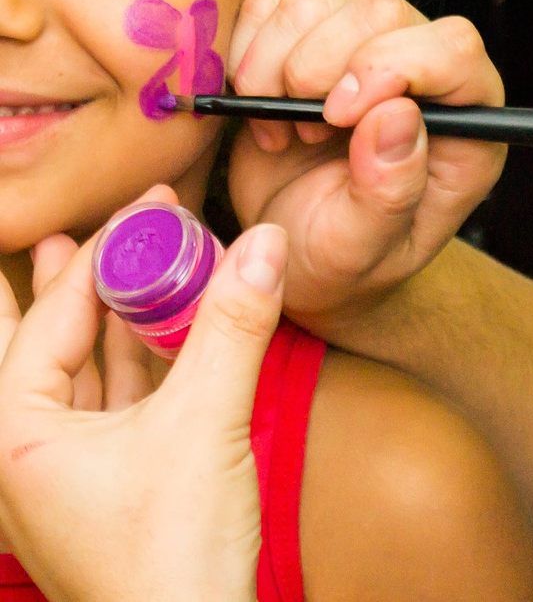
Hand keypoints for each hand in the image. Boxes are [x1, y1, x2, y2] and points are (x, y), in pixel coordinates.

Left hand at [0, 196, 285, 601]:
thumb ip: (235, 325)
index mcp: (16, 437)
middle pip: (36, 345)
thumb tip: (267, 242)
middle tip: (79, 229)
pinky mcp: (110, 488)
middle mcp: (27, 455)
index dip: (101, 253)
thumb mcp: (206, 423)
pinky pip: (116, 404)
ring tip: (120, 264)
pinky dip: (140, 360)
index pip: (53, 317)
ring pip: (82, 372)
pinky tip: (161, 331)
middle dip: (62, 284)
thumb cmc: (171, 563)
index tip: (150, 209)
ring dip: (111, 316)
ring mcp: (67, 476)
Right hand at [226, 0, 506, 333]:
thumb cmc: (340, 261)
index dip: (392, 66)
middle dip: (319, 68)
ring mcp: (366, 38)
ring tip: (284, 133)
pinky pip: (269, 6)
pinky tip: (259, 110)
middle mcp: (424, 66)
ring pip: (318, 5)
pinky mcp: (309, 30)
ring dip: (276, 70)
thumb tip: (398, 115)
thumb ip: (389, 193)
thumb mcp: (362, 251)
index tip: (339, 117)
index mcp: (467, 118)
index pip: (455, 49)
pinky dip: (245, 58)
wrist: (291, 253)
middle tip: (302, 133)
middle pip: (382, 10)